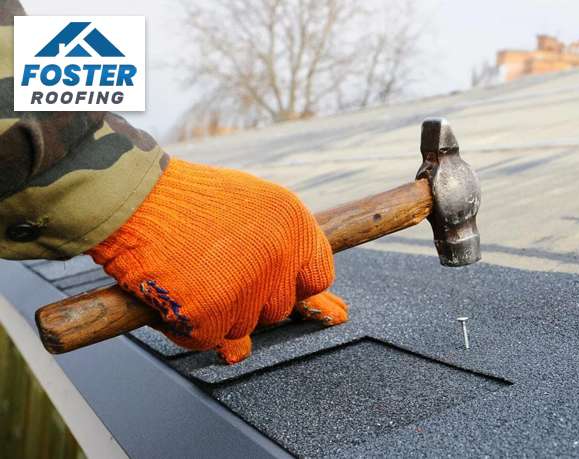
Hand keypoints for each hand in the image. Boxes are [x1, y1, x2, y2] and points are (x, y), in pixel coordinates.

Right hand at [86, 159, 347, 362]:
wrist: (132, 197)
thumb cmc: (188, 201)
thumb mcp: (251, 209)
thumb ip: (284, 255)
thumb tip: (331, 313)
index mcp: (294, 224)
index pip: (317, 277)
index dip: (289, 282)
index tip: (265, 277)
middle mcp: (278, 256)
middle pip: (277, 309)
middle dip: (248, 299)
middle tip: (213, 270)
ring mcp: (245, 286)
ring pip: (243, 328)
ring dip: (216, 313)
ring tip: (190, 274)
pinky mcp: (209, 312)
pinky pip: (207, 339)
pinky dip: (186, 326)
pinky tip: (173, 293)